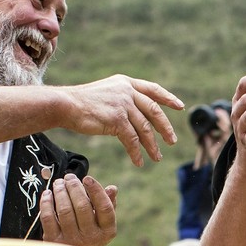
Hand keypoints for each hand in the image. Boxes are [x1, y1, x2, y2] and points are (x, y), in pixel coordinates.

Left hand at [39, 173, 116, 245]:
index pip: (105, 208)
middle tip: (69, 177)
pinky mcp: (54, 242)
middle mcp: (91, 237)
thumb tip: (112, 188)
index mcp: (106, 231)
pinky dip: (46, 203)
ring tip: (59, 183)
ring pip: (64, 210)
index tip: (87, 178)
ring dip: (60, 192)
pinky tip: (48, 194)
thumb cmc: (90, 235)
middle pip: (82, 206)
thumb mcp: (102, 223)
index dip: (96, 191)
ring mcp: (72, 240)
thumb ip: (108, 205)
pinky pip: (48, 218)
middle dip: (74, 187)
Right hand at [63, 75, 183, 166]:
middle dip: (165, 128)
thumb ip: (123, 99)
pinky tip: (139, 162)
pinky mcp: (117, 120)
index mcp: (125, 83)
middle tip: (172, 141)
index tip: (180, 106)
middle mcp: (127, 91)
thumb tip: (138, 115)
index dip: (168, 98)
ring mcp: (123, 105)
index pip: (153, 89)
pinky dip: (136, 153)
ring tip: (157, 157)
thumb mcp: (106, 93)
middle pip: (154, 111)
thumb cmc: (82, 102)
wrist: (65, 104)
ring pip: (144, 129)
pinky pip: (132, 140)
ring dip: (152, 145)